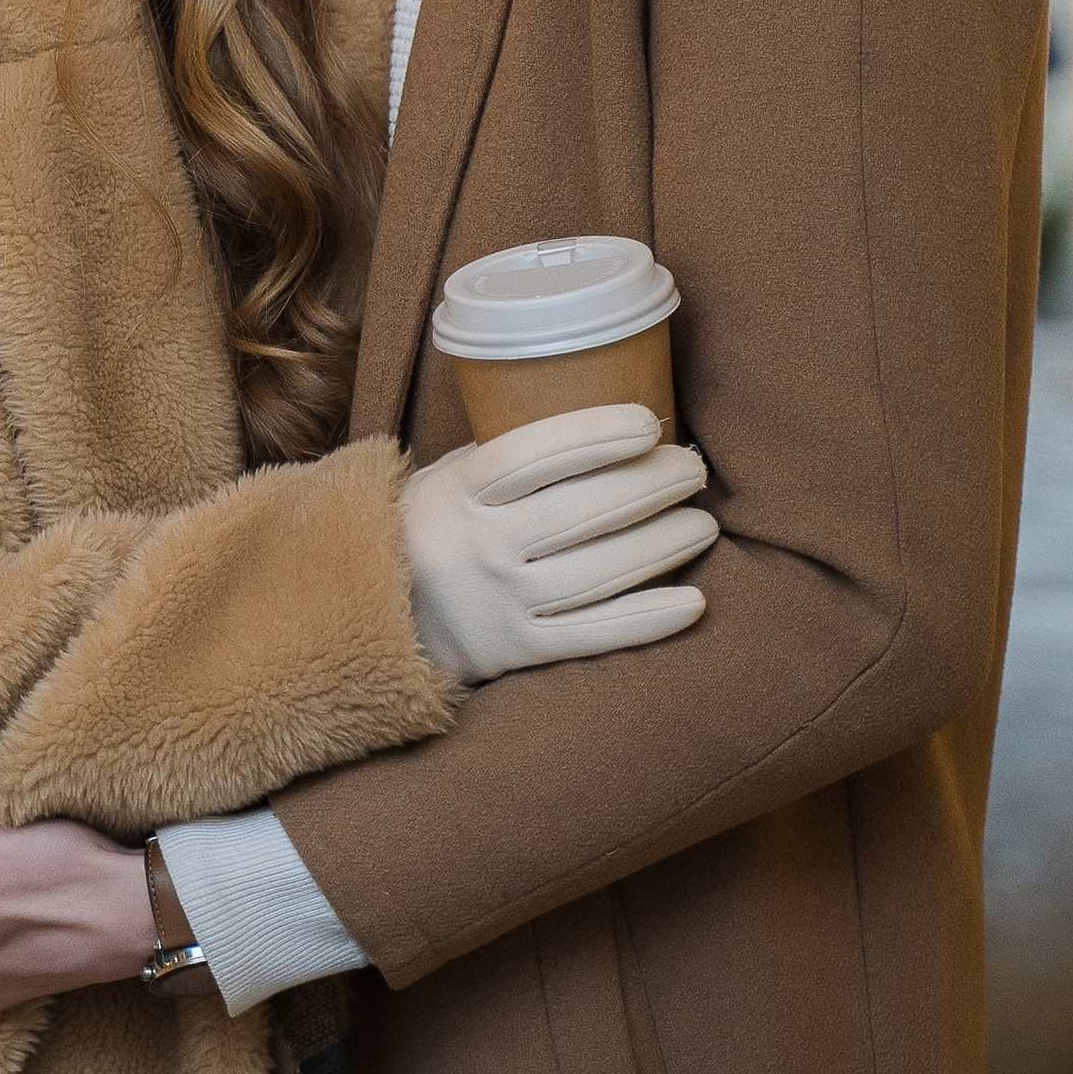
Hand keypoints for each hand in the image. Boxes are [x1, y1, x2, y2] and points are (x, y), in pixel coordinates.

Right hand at [402, 404, 717, 683]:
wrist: (370, 617)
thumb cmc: (432, 528)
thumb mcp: (448, 478)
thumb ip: (509, 458)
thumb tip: (606, 433)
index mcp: (459, 491)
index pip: (535, 455)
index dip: (596, 435)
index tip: (648, 422)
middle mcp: (480, 547)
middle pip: (582, 511)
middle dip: (651, 484)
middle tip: (691, 469)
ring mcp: (501, 603)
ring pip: (600, 571)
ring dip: (664, 543)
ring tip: (702, 523)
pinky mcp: (519, 651)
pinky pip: (596, 635)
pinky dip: (649, 618)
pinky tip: (694, 601)